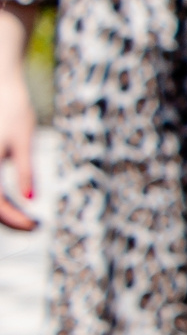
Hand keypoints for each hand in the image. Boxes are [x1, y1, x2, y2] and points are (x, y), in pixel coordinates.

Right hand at [0, 67, 34, 231]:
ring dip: (2, 210)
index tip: (35, 226)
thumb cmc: (13, 108)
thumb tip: (31, 198)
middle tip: (35, 226)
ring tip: (27, 217)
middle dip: (8, 218)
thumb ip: (26, 170)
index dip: (14, 219)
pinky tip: (17, 201)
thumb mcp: (24, 140)